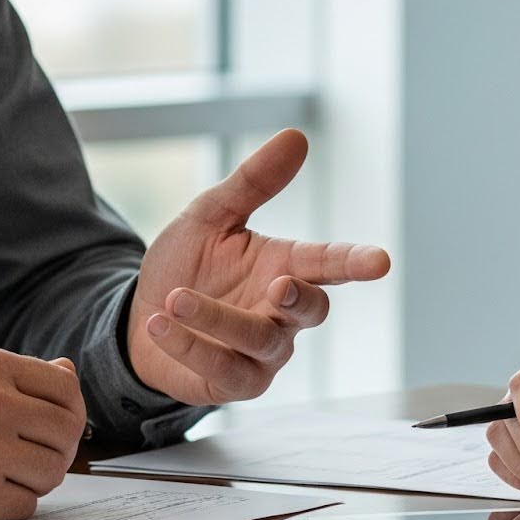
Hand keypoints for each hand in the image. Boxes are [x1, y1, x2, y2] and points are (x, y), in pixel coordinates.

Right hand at [0, 346, 84, 519]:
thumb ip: (14, 374)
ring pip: (52, 472)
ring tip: (3, 475)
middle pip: (66, 431)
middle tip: (32, 457)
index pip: (66, 388)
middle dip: (56, 448)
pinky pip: (26, 506)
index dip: (69, 410)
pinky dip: (12, 505)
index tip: (55, 425)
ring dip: (35, 479)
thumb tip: (68, 370)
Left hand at [128, 129, 389, 405]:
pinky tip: (159, 323)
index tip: (380, 261)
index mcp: (285, 265)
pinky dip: (190, 344)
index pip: (329, 262)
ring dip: (217, 319)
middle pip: (312, 310)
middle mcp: (282, 312)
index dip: (355, 262)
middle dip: (300, 298)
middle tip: (278, 282)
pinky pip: (222, 369)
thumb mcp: (212, 214)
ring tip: (175, 297)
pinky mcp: (232, 383)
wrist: (139, 316)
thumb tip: (297, 136)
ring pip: (260, 341)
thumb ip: (253, 181)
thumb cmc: (187, 265)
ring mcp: (262, 353)